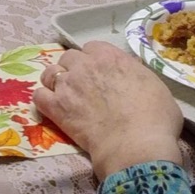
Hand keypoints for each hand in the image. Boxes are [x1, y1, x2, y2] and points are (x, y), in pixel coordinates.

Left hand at [37, 43, 183, 180]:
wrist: (136, 145)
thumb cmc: (155, 119)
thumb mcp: (155, 86)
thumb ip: (137, 74)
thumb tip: (131, 73)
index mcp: (111, 56)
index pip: (93, 48)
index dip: (95, 60)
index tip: (99, 72)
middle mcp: (85, 65)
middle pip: (70, 57)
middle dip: (74, 68)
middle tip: (82, 86)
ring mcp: (68, 85)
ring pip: (50, 73)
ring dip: (55, 81)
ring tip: (64, 95)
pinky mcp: (56, 107)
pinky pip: (39, 95)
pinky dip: (44, 99)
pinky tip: (52, 108)